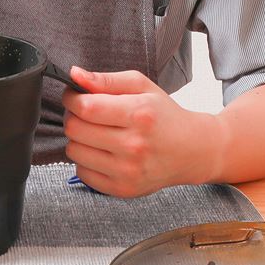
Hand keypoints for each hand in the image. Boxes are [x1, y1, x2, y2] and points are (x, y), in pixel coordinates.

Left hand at [62, 67, 220, 197]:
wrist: (193, 151)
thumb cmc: (163, 114)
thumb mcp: (140, 86)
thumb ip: (105, 79)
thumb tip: (74, 74)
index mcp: (139, 114)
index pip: (86, 107)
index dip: (71, 98)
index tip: (73, 96)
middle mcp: (134, 145)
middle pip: (75, 129)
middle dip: (72, 116)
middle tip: (84, 113)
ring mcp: (129, 171)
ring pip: (74, 151)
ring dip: (77, 138)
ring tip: (94, 132)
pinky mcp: (123, 189)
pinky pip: (82, 172)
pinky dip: (85, 159)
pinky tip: (100, 151)